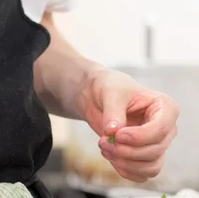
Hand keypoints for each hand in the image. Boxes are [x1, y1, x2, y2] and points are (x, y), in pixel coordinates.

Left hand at [79, 68, 178, 182]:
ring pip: (151, 166)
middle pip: (154, 151)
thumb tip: (113, 131)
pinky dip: (125, 170)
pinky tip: (110, 158)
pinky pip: (143, 174)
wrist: (97, 97)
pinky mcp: (144, 156)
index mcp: (165, 107)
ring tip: (104, 149)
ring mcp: (156, 143)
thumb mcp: (110, 93)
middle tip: (103, 142)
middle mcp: (165, 128)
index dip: (139, 137)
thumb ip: (113, 112)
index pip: (161, 130)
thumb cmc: (110, 88)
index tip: (117, 135)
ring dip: (125, 163)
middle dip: (126, 151)